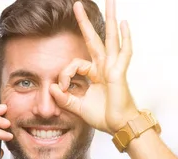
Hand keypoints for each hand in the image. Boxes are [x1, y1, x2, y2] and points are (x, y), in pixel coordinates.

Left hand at [49, 0, 139, 134]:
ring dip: (110, 19)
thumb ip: (64, 98)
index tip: (60, 88)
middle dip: (85, 22)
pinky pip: (124, 52)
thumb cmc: (104, 117)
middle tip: (77, 4)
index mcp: (95, 74)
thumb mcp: (78, 106)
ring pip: (111, 38)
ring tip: (111, 2)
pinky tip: (125, 23)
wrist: (118, 126)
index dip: (64, 74)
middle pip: (94, 38)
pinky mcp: (119, 72)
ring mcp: (113, 67)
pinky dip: (125, 38)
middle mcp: (104, 67)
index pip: (74, 64)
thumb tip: (52, 88)